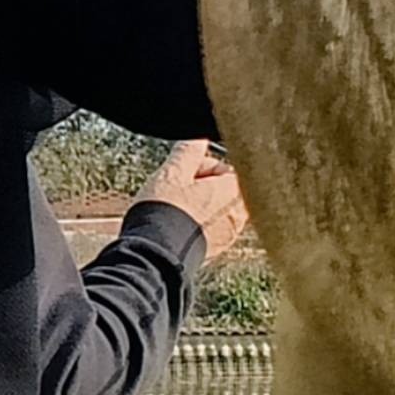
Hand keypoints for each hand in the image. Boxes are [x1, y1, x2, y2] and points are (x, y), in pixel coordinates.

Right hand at [140, 139, 249, 263]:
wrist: (156, 254)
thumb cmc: (166, 213)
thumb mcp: (172, 172)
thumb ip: (188, 152)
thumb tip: (196, 140)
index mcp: (234, 191)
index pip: (229, 167)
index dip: (205, 165)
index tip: (186, 169)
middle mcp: (238, 214)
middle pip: (226, 189)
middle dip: (204, 185)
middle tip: (180, 188)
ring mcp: (228, 235)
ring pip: (219, 210)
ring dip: (201, 205)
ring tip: (176, 207)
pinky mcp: (215, 251)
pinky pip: (212, 229)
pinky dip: (198, 223)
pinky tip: (178, 224)